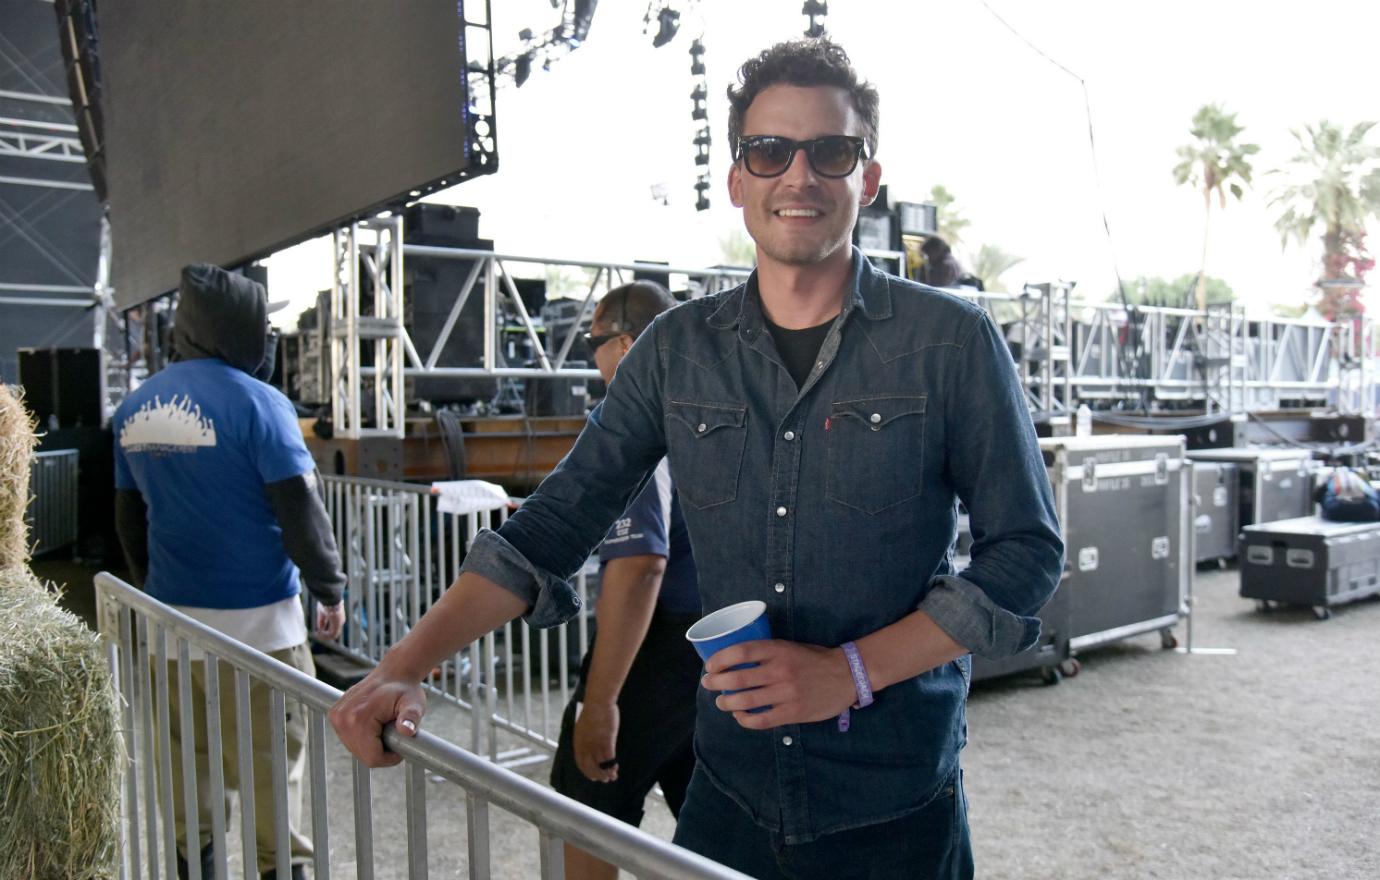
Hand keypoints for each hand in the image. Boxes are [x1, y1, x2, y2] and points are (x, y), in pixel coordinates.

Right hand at [315, 602, 344, 639]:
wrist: (330, 598)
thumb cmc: (325, 603)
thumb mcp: (322, 613)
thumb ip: (321, 621)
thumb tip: (320, 628)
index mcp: (337, 618)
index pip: (333, 628)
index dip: (325, 632)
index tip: (318, 632)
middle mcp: (340, 621)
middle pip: (333, 633)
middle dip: (325, 636)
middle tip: (317, 635)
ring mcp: (340, 623)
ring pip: (333, 635)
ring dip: (325, 636)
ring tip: (318, 635)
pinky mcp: (338, 624)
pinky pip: (332, 634)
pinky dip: (326, 635)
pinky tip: (319, 633)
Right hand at [328, 664, 426, 767]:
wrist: (394, 673)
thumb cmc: (405, 690)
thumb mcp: (414, 704)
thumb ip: (411, 718)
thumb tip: (407, 730)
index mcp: (358, 717)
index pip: (371, 757)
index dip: (389, 758)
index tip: (400, 742)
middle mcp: (342, 717)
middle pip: (362, 755)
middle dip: (380, 750)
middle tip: (393, 732)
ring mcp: (336, 716)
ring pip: (355, 748)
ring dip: (371, 744)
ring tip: (383, 726)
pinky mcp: (335, 715)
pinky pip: (349, 739)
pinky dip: (362, 737)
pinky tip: (373, 724)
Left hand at [572, 700, 619, 782]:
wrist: (598, 702)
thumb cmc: (593, 712)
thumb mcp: (583, 727)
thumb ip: (585, 739)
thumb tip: (589, 747)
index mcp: (578, 742)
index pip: (580, 763)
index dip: (587, 772)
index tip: (593, 777)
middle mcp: (585, 746)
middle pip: (590, 767)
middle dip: (598, 776)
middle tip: (605, 780)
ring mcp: (596, 744)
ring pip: (601, 765)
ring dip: (607, 773)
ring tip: (613, 776)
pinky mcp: (607, 741)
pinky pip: (609, 759)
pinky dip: (612, 765)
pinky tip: (616, 767)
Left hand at [701, 639, 856, 729]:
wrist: (846, 675)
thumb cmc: (814, 659)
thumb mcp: (789, 646)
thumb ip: (766, 653)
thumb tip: (733, 661)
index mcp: (778, 649)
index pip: (740, 652)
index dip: (719, 659)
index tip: (709, 666)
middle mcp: (780, 670)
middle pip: (738, 679)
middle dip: (716, 683)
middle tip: (708, 683)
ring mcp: (786, 693)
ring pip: (745, 702)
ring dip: (726, 703)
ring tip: (721, 702)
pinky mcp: (792, 712)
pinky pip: (761, 720)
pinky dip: (745, 719)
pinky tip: (740, 716)